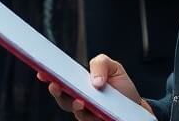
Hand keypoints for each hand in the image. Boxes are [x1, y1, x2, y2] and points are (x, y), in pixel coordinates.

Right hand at [35, 55, 152, 118]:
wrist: (137, 108)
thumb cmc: (122, 87)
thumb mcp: (115, 68)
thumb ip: (101, 64)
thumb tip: (94, 80)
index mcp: (81, 83)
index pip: (62, 79)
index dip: (49, 75)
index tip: (41, 72)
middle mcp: (80, 99)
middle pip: (62, 97)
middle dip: (56, 91)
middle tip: (55, 84)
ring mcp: (87, 113)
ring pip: (73, 111)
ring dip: (73, 106)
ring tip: (79, 101)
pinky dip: (88, 116)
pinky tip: (95, 112)